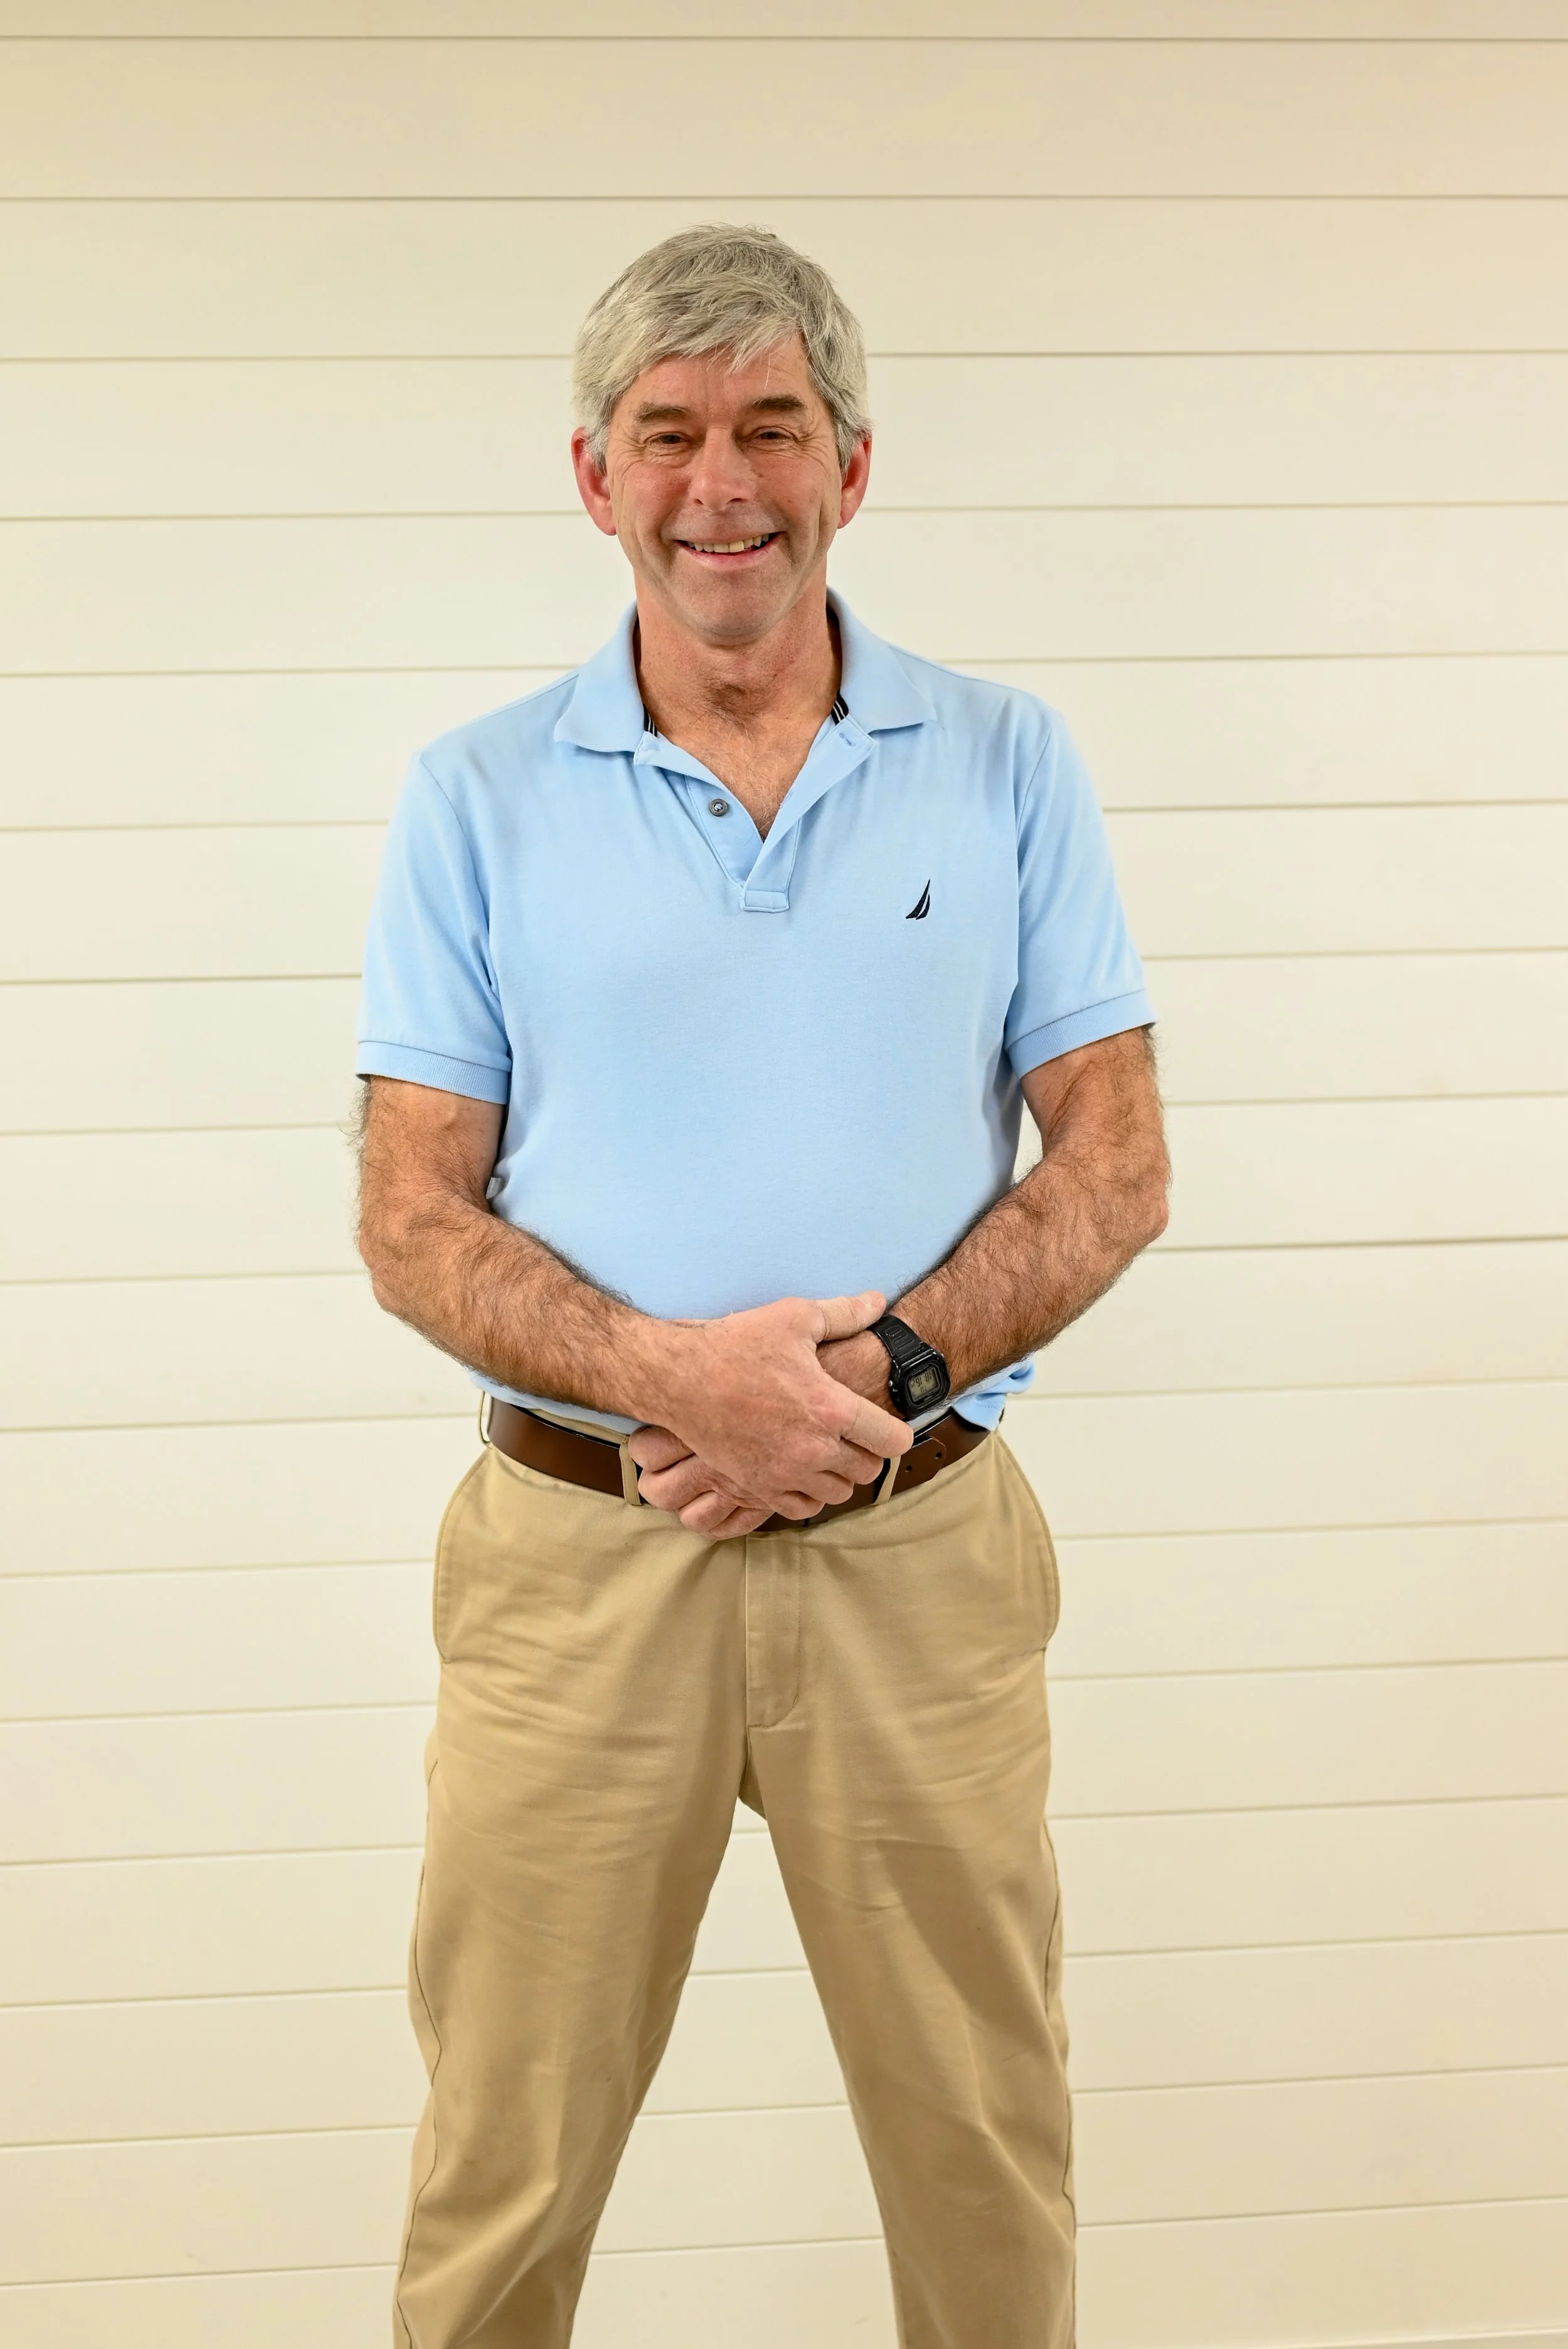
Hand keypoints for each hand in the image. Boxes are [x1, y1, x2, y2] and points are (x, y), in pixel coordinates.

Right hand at [630, 1291, 910, 1535]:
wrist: (678, 1378)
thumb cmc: (736, 1344)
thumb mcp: (795, 1317)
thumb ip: (845, 1313)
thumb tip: (878, 1304)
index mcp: (832, 1408)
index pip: (893, 1439)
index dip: (897, 1429)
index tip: (887, 1421)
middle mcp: (814, 1448)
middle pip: (868, 1470)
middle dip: (868, 1452)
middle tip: (855, 1433)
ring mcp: (785, 1472)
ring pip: (838, 1493)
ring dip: (839, 1474)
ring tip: (828, 1450)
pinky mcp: (758, 1485)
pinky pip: (802, 1508)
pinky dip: (809, 1493)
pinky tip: (801, 1469)